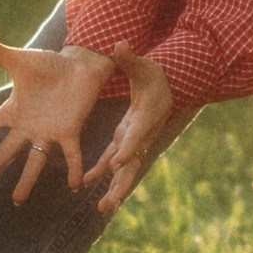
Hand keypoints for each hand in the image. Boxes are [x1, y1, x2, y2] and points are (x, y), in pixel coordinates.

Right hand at [0, 34, 112, 204]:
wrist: (79, 65)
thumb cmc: (48, 65)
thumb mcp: (18, 59)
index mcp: (14, 110)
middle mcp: (28, 126)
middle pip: (5, 150)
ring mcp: (48, 131)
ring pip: (35, 160)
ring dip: (27, 180)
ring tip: (17, 200)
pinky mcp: (69, 131)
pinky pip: (71, 153)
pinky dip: (73, 168)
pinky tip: (74, 185)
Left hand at [83, 51, 172, 212]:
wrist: (164, 84)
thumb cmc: (153, 72)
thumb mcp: (142, 63)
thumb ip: (128, 57)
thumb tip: (119, 44)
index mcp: (144, 117)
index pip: (135, 136)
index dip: (126, 150)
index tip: (116, 164)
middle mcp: (140, 134)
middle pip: (132, 164)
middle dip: (121, 185)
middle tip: (110, 204)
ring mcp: (132, 139)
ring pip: (124, 169)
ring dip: (114, 188)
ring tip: (103, 208)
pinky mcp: (124, 140)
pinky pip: (112, 160)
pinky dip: (101, 171)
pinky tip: (87, 182)